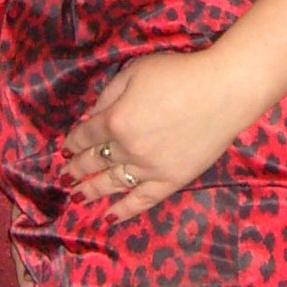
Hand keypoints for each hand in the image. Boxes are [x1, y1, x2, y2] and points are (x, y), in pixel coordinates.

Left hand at [61, 49, 247, 220]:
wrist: (223, 92)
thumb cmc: (179, 74)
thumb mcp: (136, 71)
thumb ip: (110, 93)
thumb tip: (93, 116)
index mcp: (116, 120)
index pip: (86, 135)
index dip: (74, 141)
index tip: (66, 147)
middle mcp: (128, 149)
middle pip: (95, 161)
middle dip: (76, 168)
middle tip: (63, 175)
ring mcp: (149, 169)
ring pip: (112, 184)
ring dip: (91, 191)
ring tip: (76, 197)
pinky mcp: (171, 181)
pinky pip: (142, 201)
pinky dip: (124, 210)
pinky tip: (109, 216)